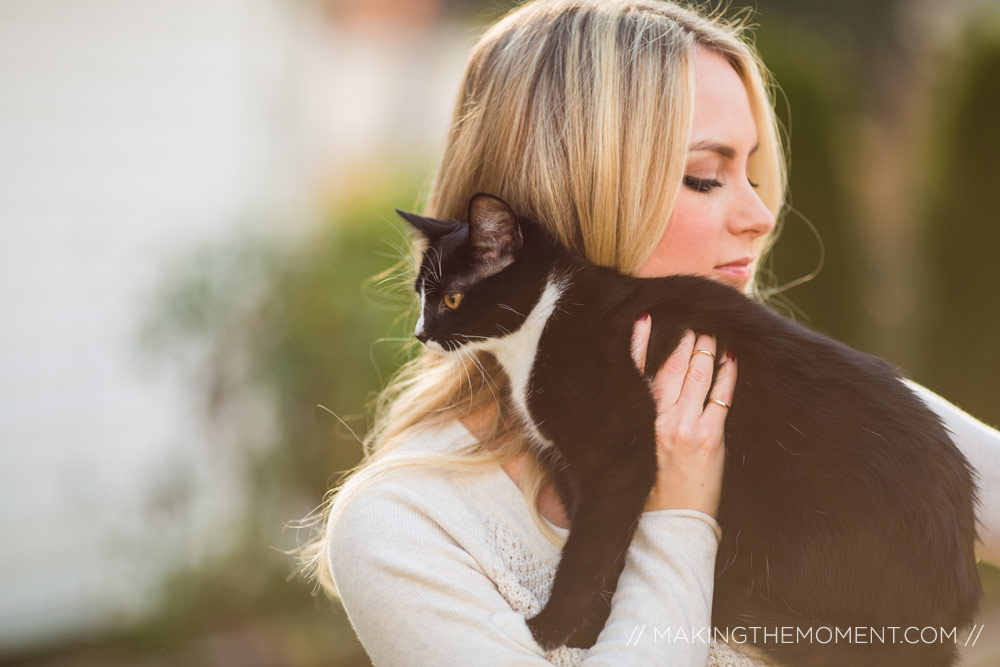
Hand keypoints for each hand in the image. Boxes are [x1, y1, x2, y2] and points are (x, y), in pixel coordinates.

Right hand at [630, 314, 736, 517]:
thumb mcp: (637, 444)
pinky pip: (721, 397)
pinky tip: (732, 360)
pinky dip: (728, 375)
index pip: (636, 370)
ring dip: (706, 351)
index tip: (644, 318)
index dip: (639, 342)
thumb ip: (644, 414)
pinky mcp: (710, 437)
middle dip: (684, 342)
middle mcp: (659, 419)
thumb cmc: (649, 484)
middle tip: (692, 323)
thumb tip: (654, 384)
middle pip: (672, 368)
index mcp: (637, 419)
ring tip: (711, 334)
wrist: (671, 520)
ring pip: (697, 377)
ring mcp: (686, 427)